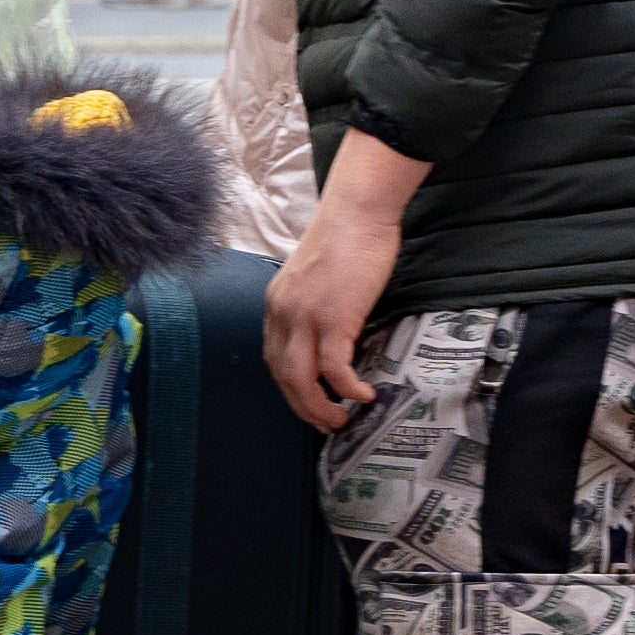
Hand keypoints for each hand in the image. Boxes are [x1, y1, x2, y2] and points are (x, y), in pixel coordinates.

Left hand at [264, 134, 425, 431]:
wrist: (357, 210)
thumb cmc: (346, 236)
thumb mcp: (318, 276)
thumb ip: (316, 305)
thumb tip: (336, 334)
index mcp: (276, 303)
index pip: (273, 357)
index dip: (290, 386)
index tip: (308, 401)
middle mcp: (283, 313)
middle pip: (284, 376)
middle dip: (303, 407)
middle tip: (326, 424)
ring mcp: (305, 317)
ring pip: (302, 380)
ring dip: (321, 408)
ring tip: (341, 421)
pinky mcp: (334, 318)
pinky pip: (335, 369)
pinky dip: (347, 388)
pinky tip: (361, 396)